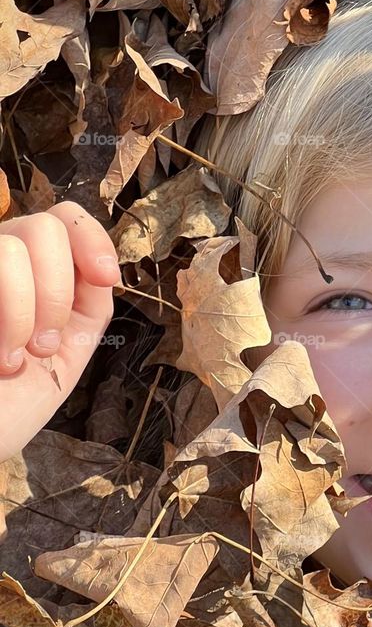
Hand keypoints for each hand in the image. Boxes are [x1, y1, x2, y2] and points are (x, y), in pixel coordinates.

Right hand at [0, 203, 120, 464]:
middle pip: (44, 228)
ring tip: (11, 358)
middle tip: (41, 347)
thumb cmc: (7, 407)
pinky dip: (2, 319)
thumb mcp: (65, 355)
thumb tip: (102, 269)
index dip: (91, 238)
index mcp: (29, 274)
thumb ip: (86, 306)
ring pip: (10, 249)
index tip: (106, 276)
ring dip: (23, 312)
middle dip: (56, 293)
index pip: (63, 219)